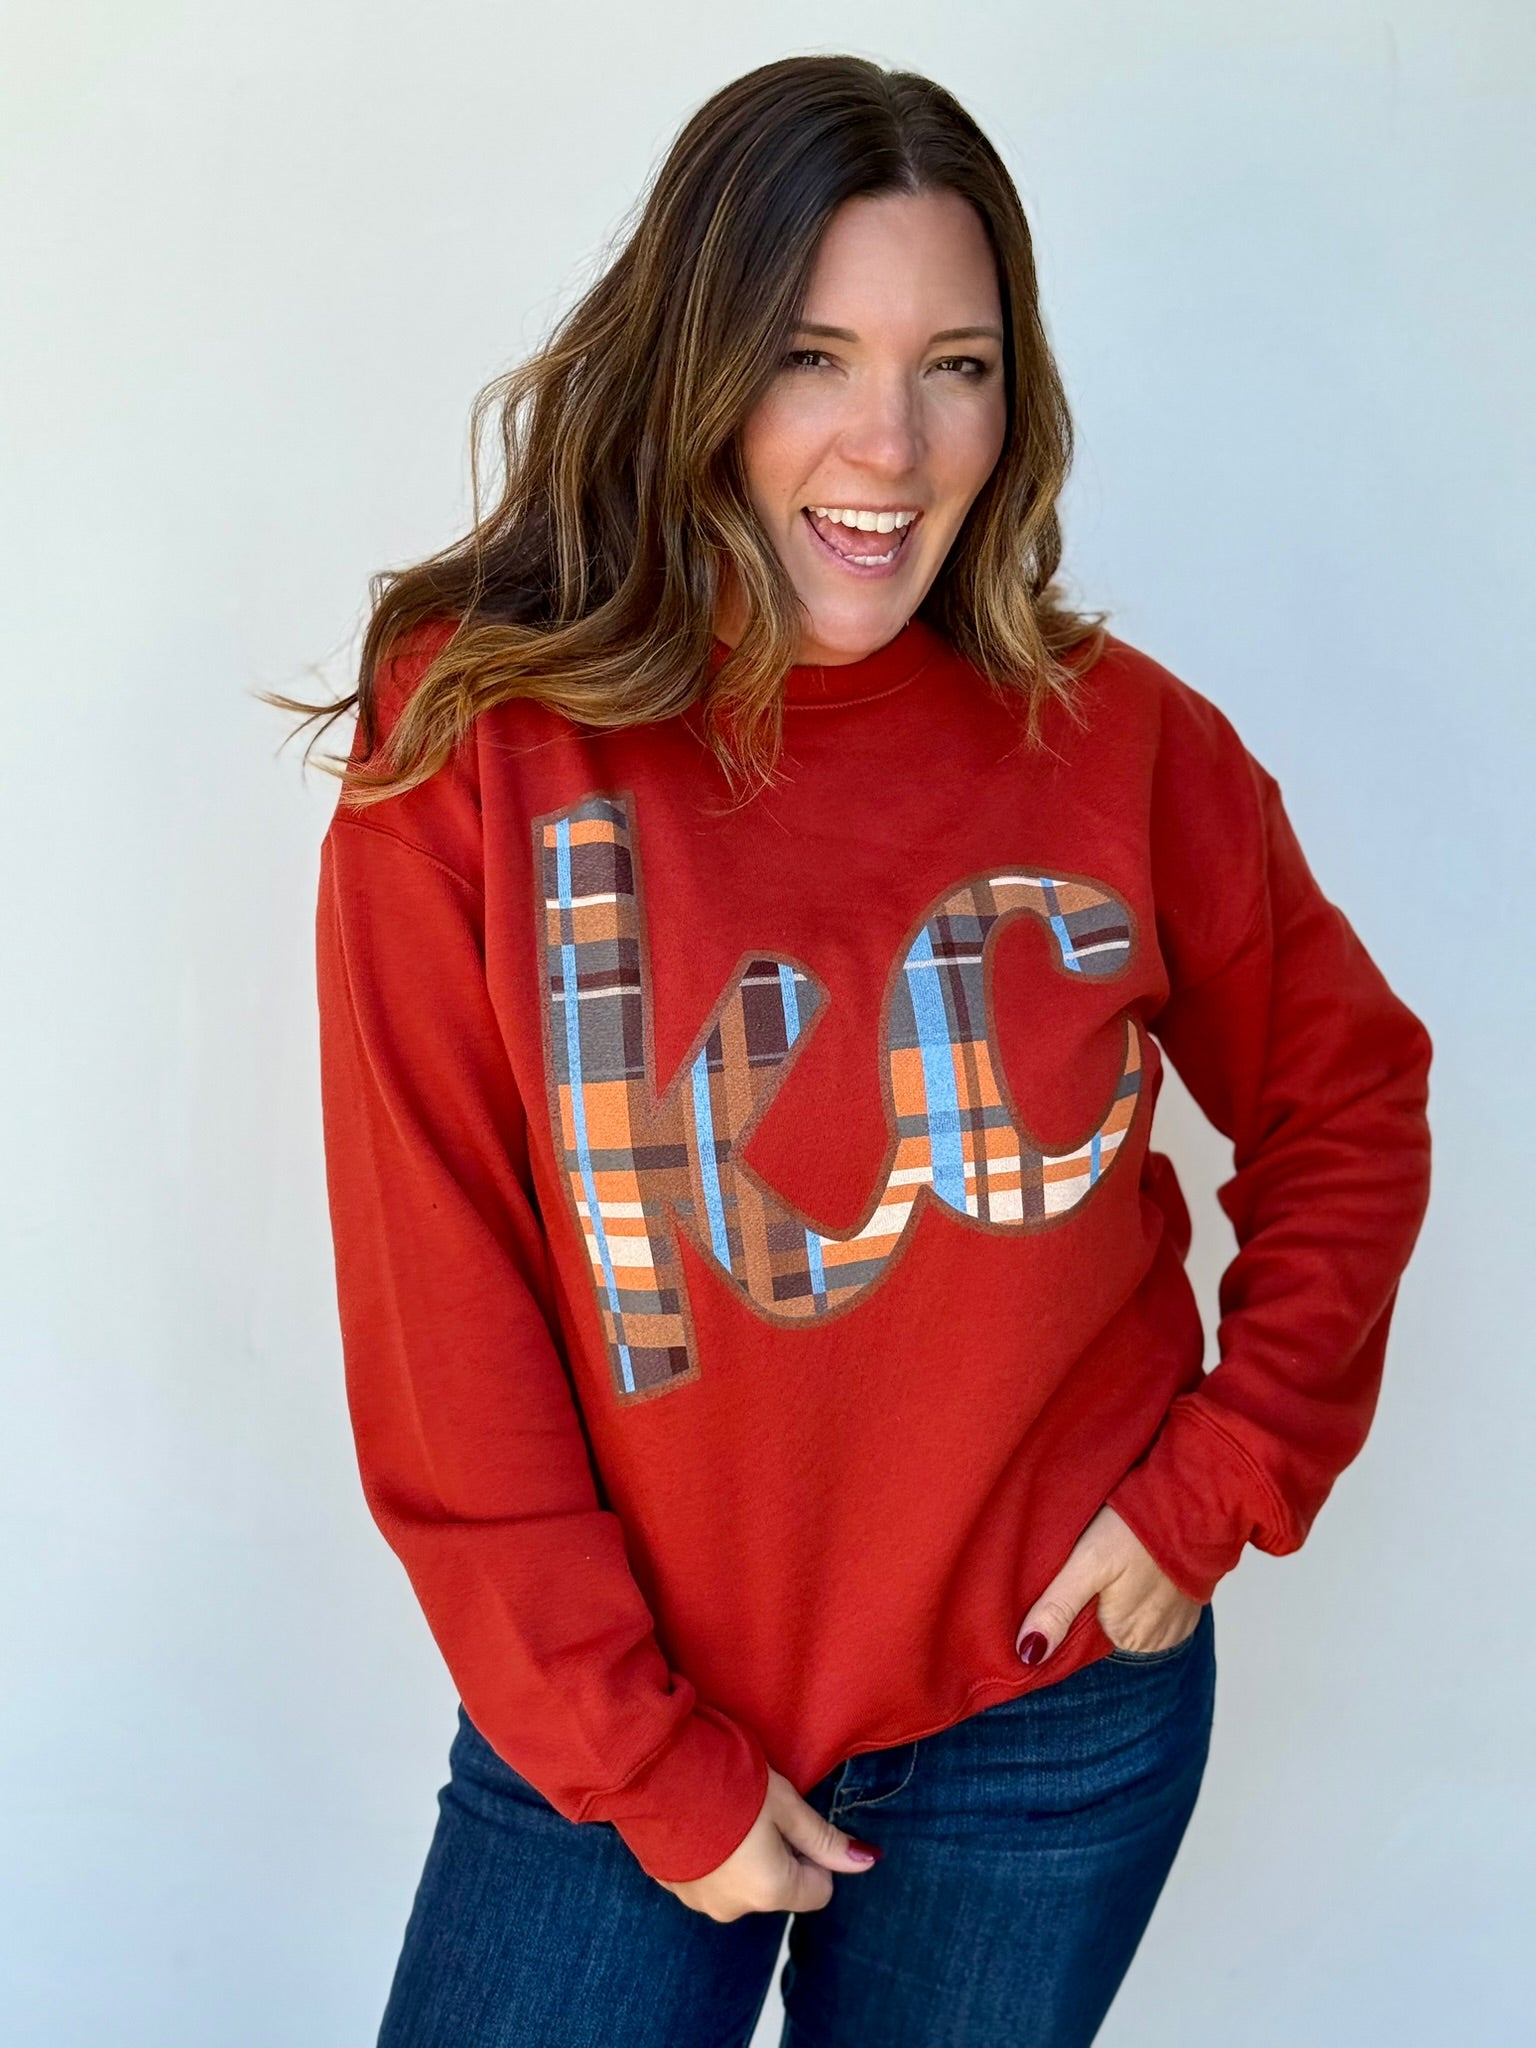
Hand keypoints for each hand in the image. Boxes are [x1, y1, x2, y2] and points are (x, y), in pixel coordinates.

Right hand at [656, 1767, 880, 1920]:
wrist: (652, 1769)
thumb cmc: (727, 1780)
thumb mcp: (785, 1803)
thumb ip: (824, 1839)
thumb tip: (867, 1861)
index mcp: (770, 1891)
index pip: (818, 1891)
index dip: (813, 1854)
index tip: (792, 1821)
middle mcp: (735, 1909)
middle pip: (778, 1888)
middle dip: (777, 1855)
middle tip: (757, 1810)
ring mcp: (698, 1903)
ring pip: (741, 1885)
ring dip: (741, 1856)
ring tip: (724, 1812)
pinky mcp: (670, 1887)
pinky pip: (707, 1878)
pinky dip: (711, 1856)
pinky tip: (699, 1820)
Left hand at [1015, 1504, 1201, 1663]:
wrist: (1193, 1504)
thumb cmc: (1137, 1529)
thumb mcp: (1088, 1562)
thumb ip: (1058, 1607)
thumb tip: (1028, 1653)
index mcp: (1123, 1635)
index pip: (1081, 1640)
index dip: (1070, 1613)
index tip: (1069, 1585)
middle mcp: (1152, 1642)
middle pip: (1107, 1631)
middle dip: (1095, 1607)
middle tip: (1094, 1570)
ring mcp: (1175, 1628)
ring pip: (1131, 1621)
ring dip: (1122, 1601)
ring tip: (1120, 1568)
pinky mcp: (1188, 1610)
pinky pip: (1156, 1612)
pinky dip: (1145, 1596)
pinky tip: (1141, 1570)